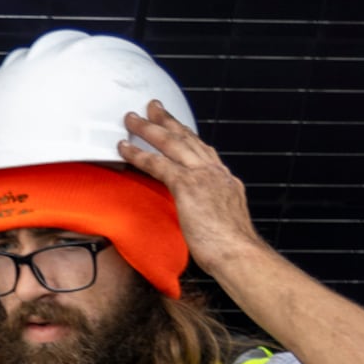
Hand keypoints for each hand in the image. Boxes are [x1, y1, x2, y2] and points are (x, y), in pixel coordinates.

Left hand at [118, 100, 271, 286]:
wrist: (239, 255)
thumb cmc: (233, 251)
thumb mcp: (225, 225)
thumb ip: (212, 214)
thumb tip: (203, 220)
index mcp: (227, 181)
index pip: (204, 152)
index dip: (189, 137)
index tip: (179, 128)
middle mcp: (216, 173)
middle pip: (188, 139)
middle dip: (169, 121)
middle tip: (154, 107)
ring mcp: (202, 176)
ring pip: (171, 143)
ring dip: (149, 128)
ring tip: (132, 118)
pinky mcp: (187, 185)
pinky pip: (157, 164)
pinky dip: (138, 154)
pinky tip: (124, 148)